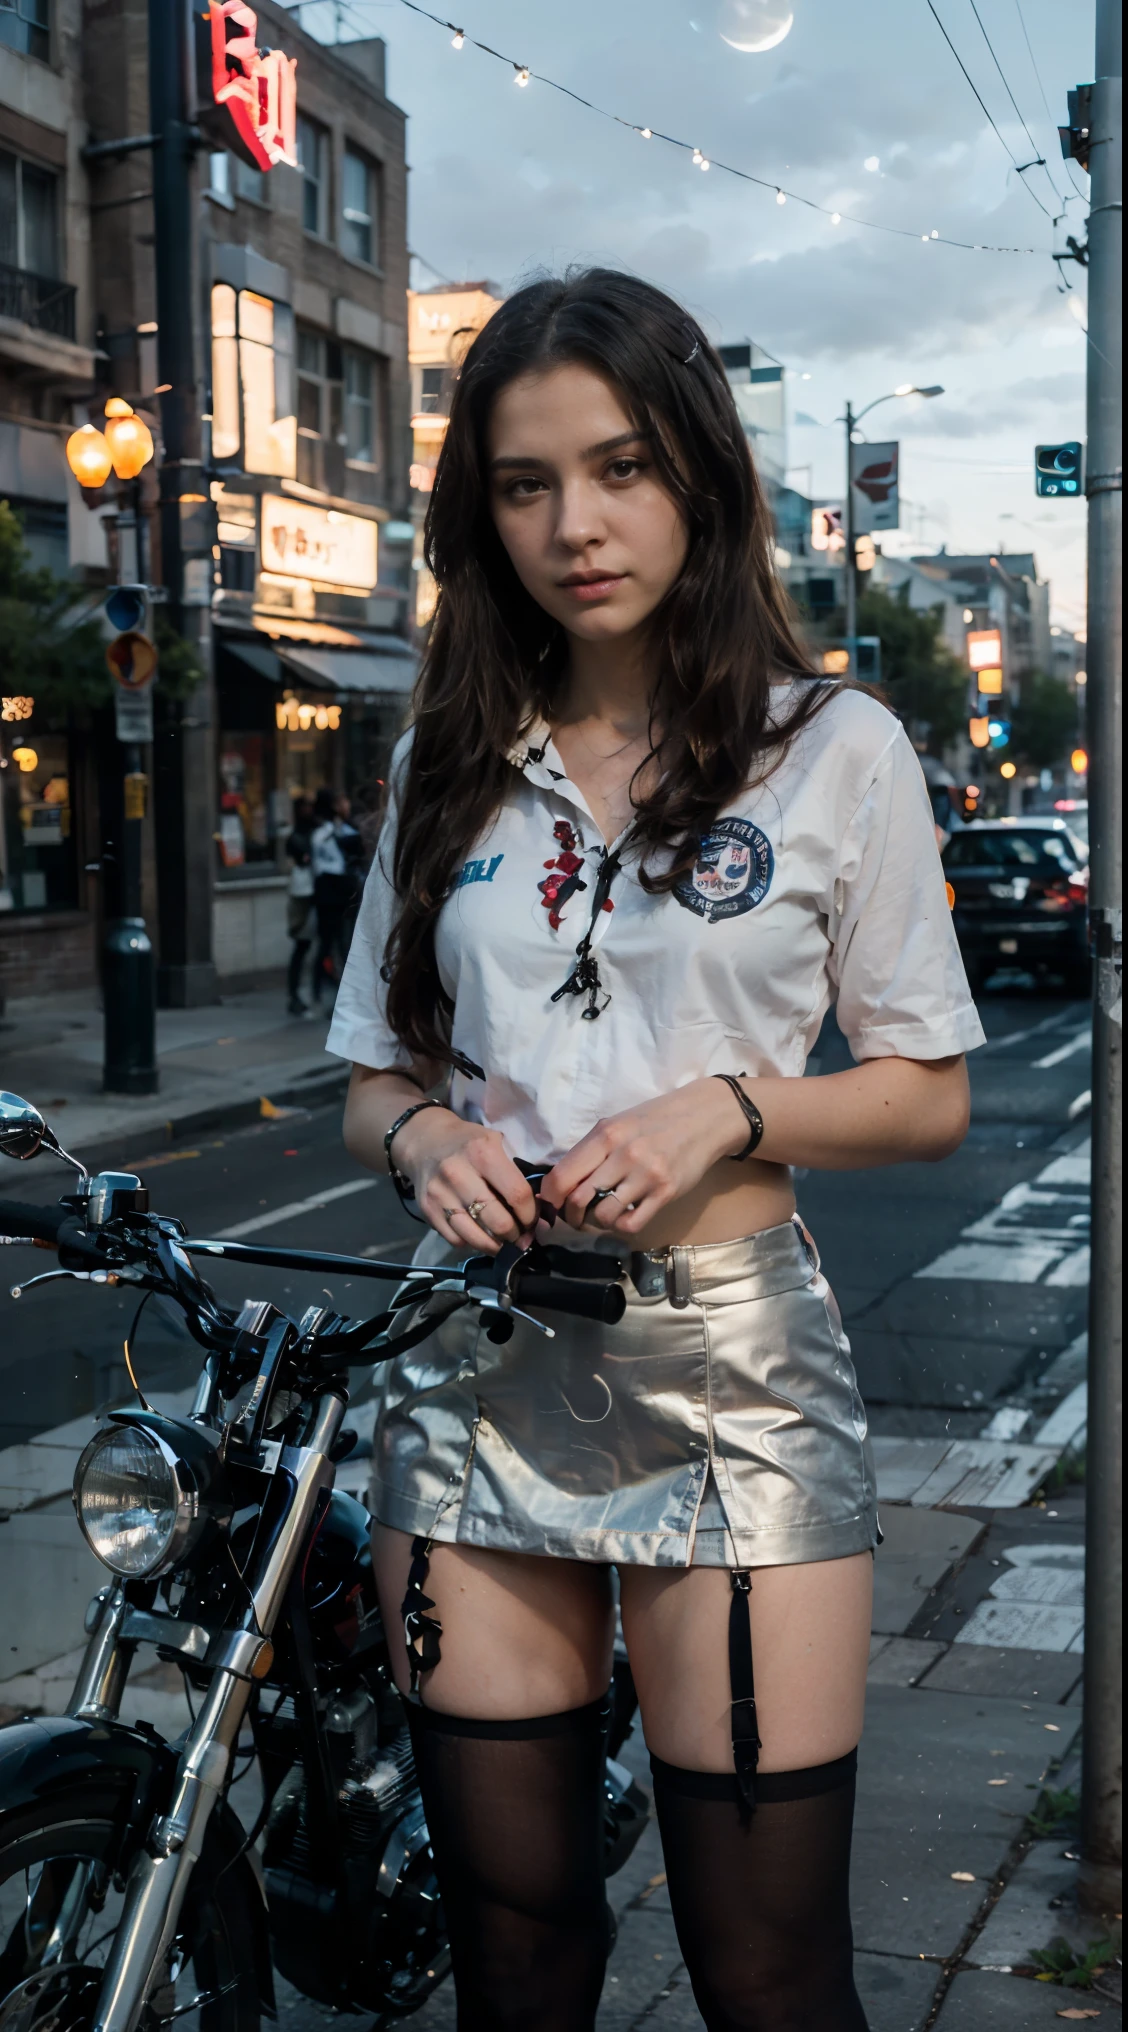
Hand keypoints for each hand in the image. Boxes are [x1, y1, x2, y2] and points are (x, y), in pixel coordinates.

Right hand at [392, 1108, 537, 1255]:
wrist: (425, 1141)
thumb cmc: (469, 1142)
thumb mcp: (495, 1142)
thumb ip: (514, 1171)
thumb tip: (538, 1209)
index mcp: (482, 1153)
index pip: (517, 1194)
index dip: (530, 1215)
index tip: (534, 1221)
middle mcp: (458, 1173)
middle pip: (498, 1221)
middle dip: (516, 1235)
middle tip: (522, 1237)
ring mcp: (440, 1194)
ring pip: (475, 1236)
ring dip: (496, 1246)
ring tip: (504, 1243)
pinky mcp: (427, 1209)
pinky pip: (456, 1239)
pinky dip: (472, 1244)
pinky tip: (482, 1237)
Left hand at [541, 1080, 747, 1236]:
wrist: (702, 1118)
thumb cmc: (653, 1121)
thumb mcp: (617, 1124)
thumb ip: (590, 1150)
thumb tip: (559, 1182)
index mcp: (606, 1134)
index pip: (563, 1175)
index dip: (549, 1197)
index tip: (551, 1203)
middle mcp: (624, 1154)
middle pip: (578, 1199)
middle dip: (570, 1215)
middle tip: (574, 1215)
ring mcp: (646, 1175)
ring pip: (603, 1216)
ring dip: (596, 1222)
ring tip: (601, 1214)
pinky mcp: (666, 1192)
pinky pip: (631, 1224)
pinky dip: (620, 1226)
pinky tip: (623, 1216)